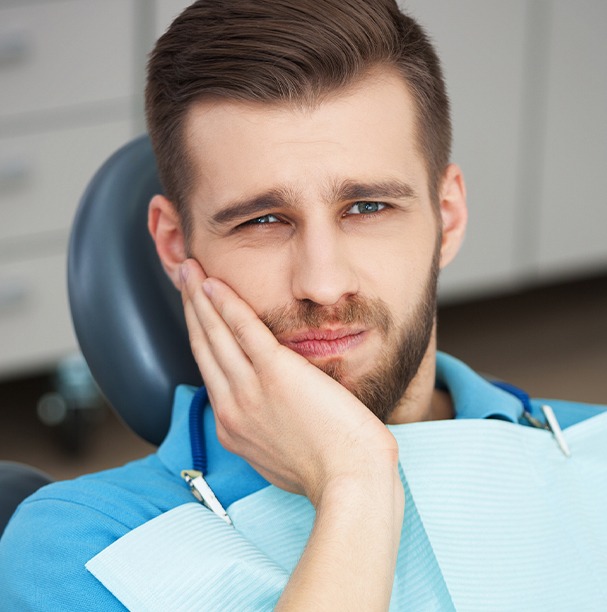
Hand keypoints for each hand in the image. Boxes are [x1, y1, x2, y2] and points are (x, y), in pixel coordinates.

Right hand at [179, 258, 399, 505]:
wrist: (350, 480)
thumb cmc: (328, 470)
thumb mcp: (281, 456)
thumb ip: (266, 429)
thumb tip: (271, 411)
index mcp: (234, 426)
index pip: (211, 370)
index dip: (201, 336)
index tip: (198, 313)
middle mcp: (232, 407)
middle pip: (204, 346)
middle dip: (191, 308)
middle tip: (183, 277)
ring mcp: (250, 390)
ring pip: (215, 334)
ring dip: (200, 297)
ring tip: (190, 269)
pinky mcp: (275, 373)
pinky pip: (243, 330)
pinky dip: (225, 304)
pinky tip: (213, 283)